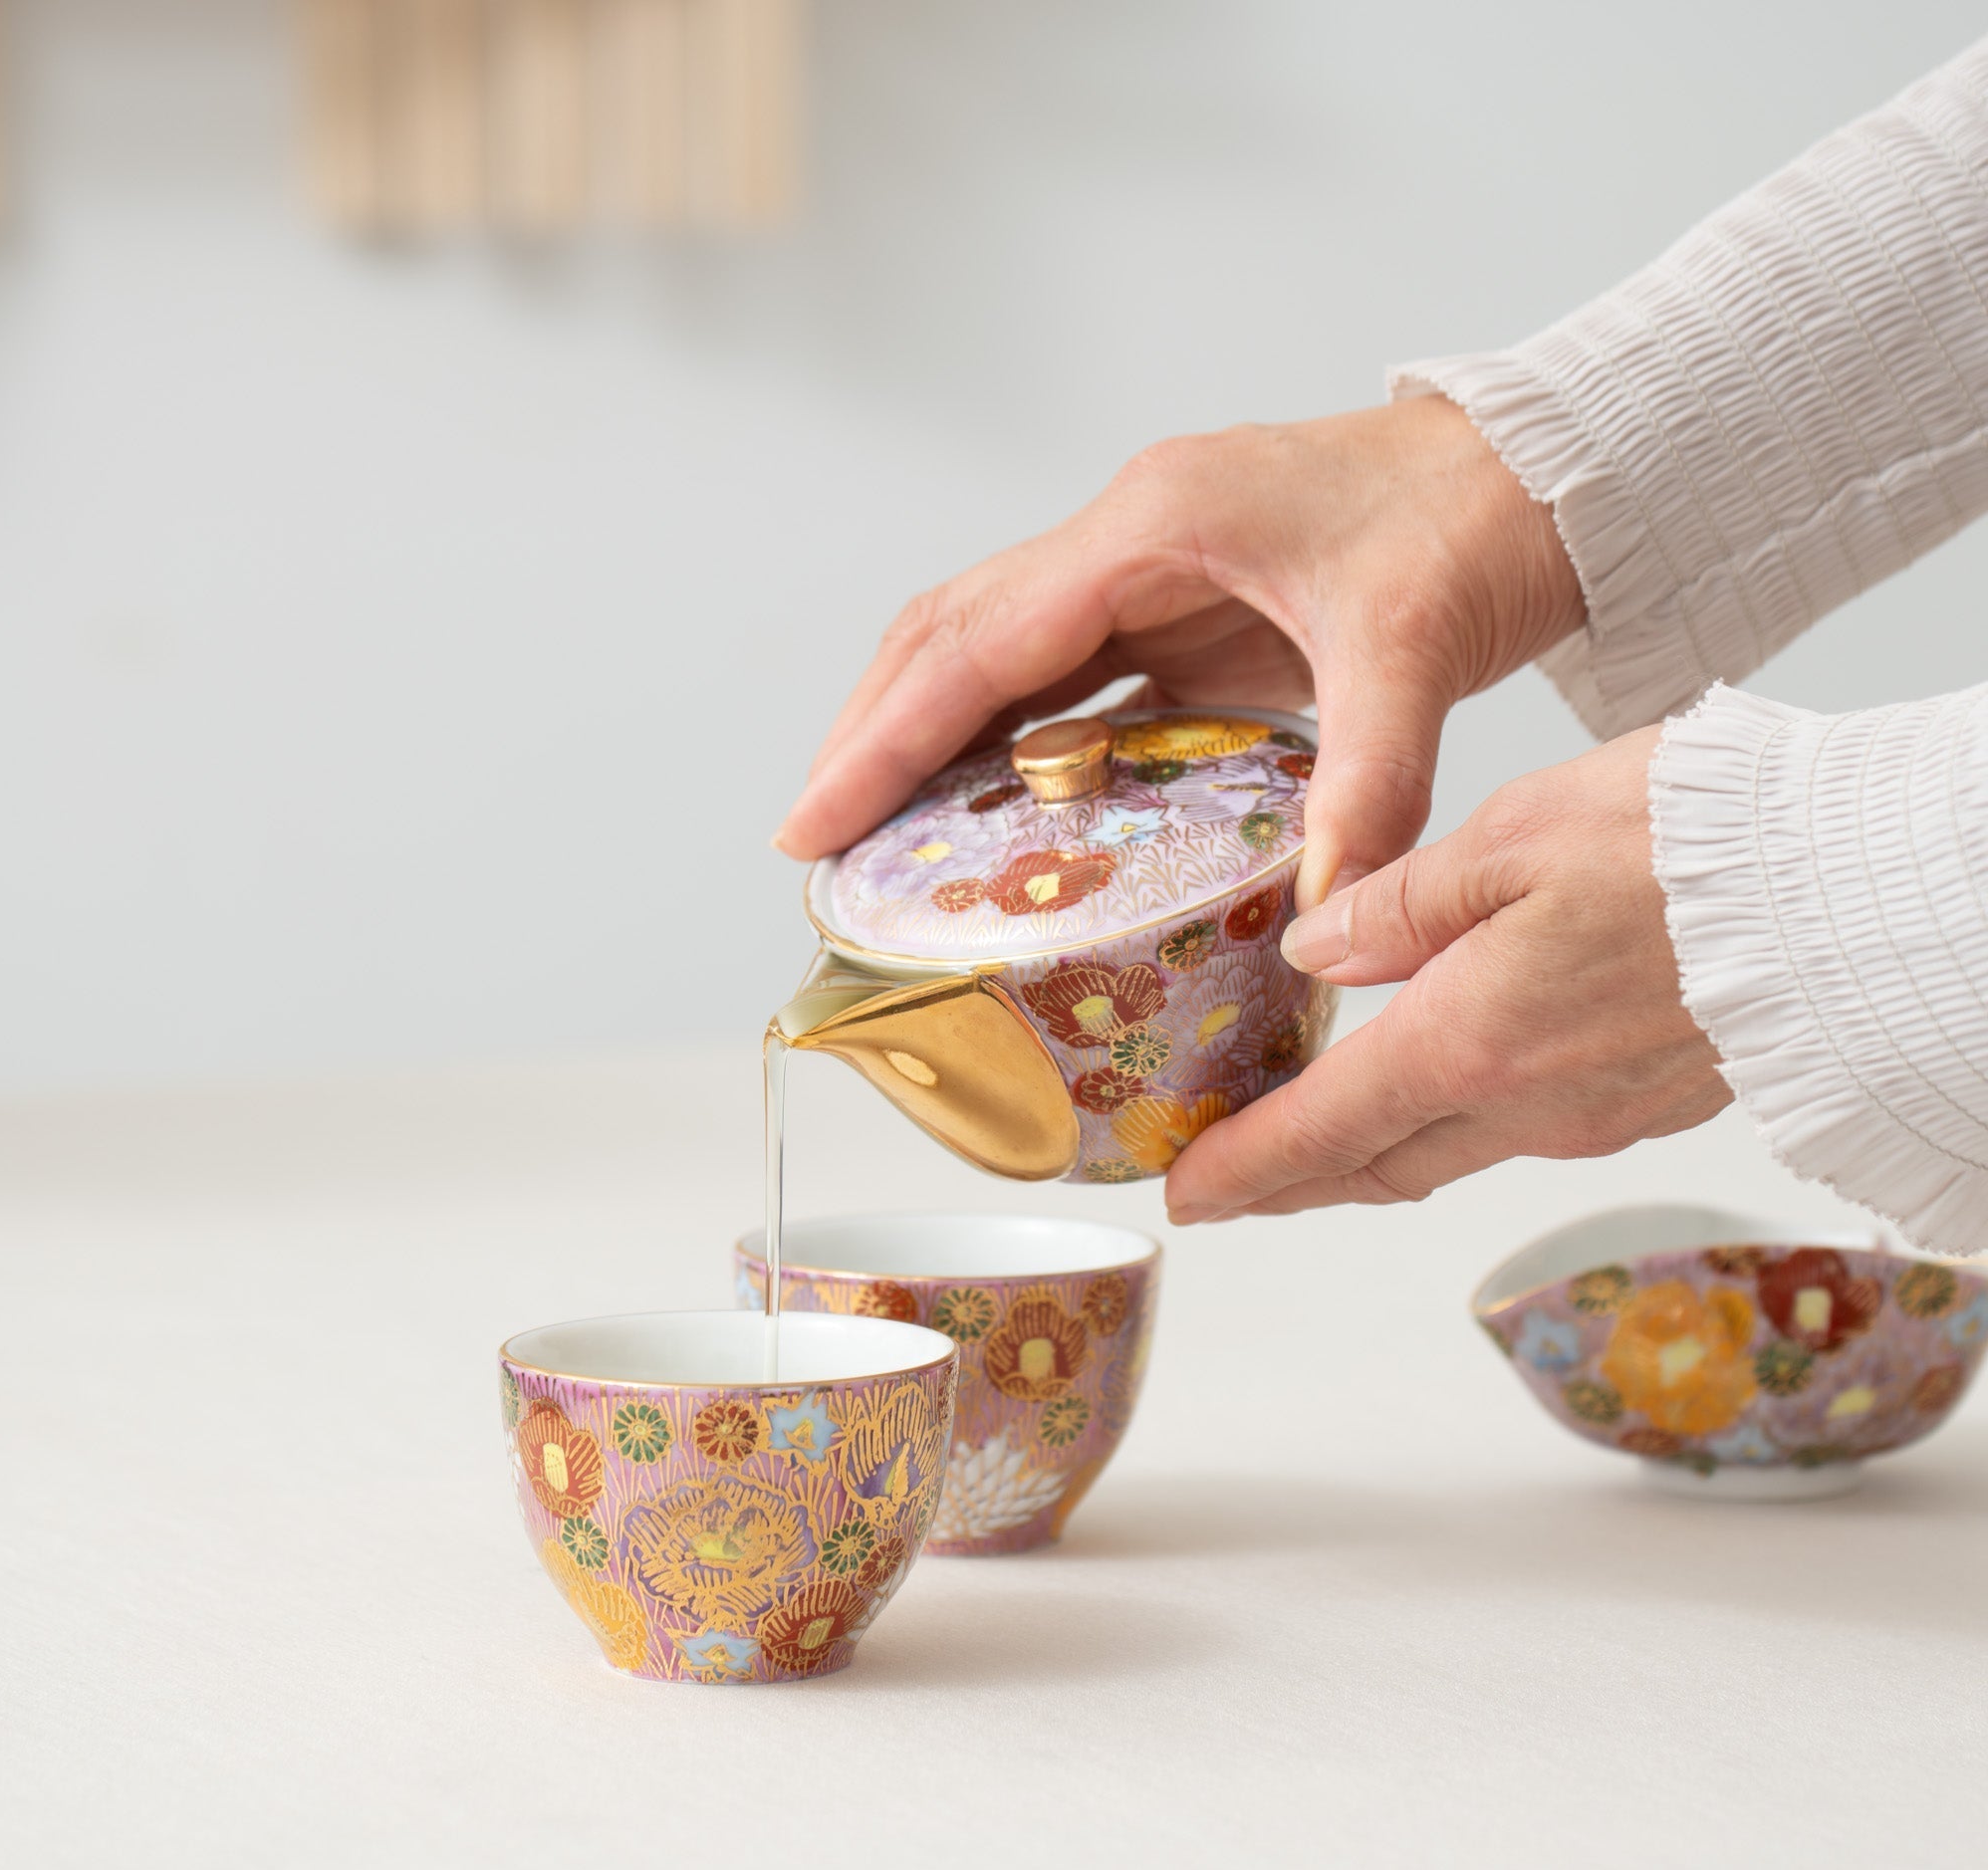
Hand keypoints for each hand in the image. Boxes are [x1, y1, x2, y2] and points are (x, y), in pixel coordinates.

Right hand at [777, 396, 1583, 905]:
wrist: (1533, 472)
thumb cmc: (1471, 525)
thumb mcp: (1416, 652)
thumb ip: (1368, 784)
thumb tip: (1332, 919)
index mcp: (1154, 526)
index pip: (980, 640)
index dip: (888, 736)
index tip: (816, 818)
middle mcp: (1126, 537)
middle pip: (950, 634)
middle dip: (873, 735)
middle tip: (814, 840)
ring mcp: (1146, 568)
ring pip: (990, 649)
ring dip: (923, 734)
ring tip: (870, 833)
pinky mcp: (1177, 607)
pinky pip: (1059, 675)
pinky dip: (1006, 739)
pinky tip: (987, 808)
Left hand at [1165, 729, 1730, 1219]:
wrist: (1858, 894)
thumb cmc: (1693, 847)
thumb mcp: (1513, 837)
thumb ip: (1401, 902)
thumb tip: (1317, 950)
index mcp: (1470, 1042)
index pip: (1323, 1132)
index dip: (1244, 1169)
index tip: (1185, 1193)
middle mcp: (1527, 1104)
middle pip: (1378, 1165)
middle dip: (1294, 1181)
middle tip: (1229, 1182)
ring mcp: (1595, 1112)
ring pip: (1450, 1151)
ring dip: (1374, 1151)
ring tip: (1315, 1132)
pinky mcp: (1653, 1098)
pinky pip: (1525, 1126)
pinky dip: (1457, 1119)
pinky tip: (1445, 1077)